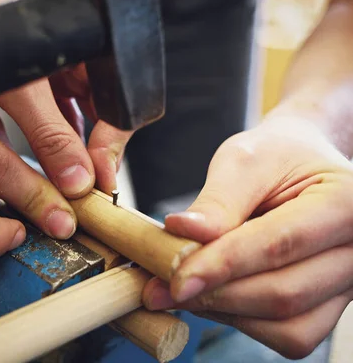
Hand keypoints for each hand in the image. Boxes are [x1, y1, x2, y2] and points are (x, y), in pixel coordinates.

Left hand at [142, 116, 352, 358]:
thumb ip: (218, 200)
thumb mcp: (244, 160)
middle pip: (284, 292)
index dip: (223, 265)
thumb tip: (185, 233)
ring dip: (224, 312)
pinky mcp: (328, 306)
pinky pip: (288, 334)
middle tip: (158, 290)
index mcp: (348, 201)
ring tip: (179, 289)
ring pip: (287, 325)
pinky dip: (241, 321)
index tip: (175, 279)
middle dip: (214, 294)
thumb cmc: (276, 157)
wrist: (300, 166)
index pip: (279, 243)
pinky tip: (209, 295)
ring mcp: (348, 284)